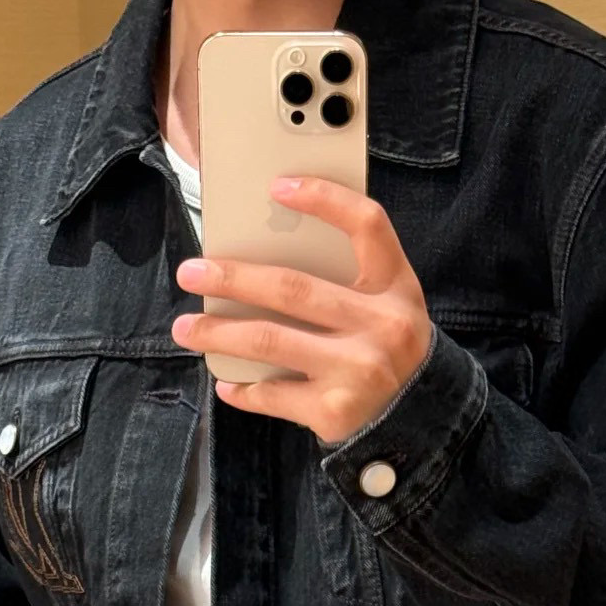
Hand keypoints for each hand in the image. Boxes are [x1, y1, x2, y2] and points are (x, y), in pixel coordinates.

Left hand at [172, 175, 432, 444]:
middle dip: (233, 279)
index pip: (367, 225)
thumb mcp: (385, 305)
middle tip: (191, 273)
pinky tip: (225, 381)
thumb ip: (344, 278)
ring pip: (271, 341)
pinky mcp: (335, 412)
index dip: (325, 199)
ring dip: (219, 333)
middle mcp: (382, 327)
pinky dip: (242, 389)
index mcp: (396, 288)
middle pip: (294, 288)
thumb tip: (260, 257)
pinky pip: (274, 395)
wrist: (419, 418)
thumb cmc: (385, 348)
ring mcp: (358, 372)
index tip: (277, 187)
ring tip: (186, 328)